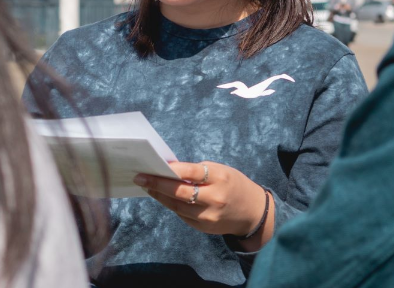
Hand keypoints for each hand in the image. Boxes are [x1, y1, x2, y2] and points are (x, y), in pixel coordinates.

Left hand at [133, 161, 272, 244]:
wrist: (253, 212)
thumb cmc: (233, 184)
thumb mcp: (221, 171)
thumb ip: (198, 172)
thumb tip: (170, 170)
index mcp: (220, 178)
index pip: (191, 172)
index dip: (171, 169)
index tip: (153, 165)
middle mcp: (214, 198)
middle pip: (180, 192)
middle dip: (157, 184)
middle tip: (140, 178)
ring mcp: (208, 216)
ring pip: (177, 206)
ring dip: (160, 196)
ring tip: (147, 186)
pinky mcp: (204, 227)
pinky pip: (182, 215)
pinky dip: (171, 205)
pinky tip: (162, 197)